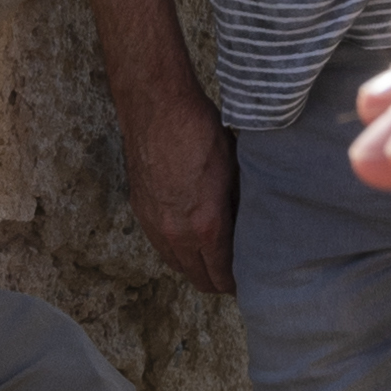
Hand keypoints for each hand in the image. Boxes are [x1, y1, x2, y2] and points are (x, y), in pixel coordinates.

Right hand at [113, 76, 239, 294]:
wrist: (157, 106)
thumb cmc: (200, 131)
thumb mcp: (235, 169)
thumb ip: (240, 205)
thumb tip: (250, 227)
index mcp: (206, 225)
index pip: (223, 275)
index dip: (238, 283)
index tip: (250, 280)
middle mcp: (177, 233)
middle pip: (199, 279)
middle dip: (218, 282)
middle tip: (235, 275)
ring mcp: (155, 224)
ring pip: (177, 265)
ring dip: (196, 267)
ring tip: (214, 259)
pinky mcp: (140, 211)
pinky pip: (161, 246)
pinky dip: (177, 250)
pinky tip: (190, 239)